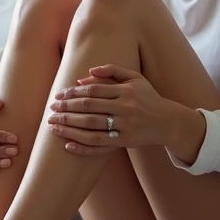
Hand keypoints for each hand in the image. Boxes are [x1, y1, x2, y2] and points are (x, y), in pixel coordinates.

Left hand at [47, 64, 183, 155]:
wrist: (168, 121)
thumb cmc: (147, 97)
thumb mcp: (134, 78)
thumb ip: (111, 71)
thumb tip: (84, 76)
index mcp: (125, 91)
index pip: (92, 91)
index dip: (72, 93)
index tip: (58, 95)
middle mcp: (125, 109)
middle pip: (88, 109)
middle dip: (66, 109)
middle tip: (51, 109)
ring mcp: (125, 128)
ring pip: (91, 129)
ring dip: (69, 128)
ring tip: (52, 126)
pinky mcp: (125, 143)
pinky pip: (100, 147)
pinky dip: (83, 148)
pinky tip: (67, 146)